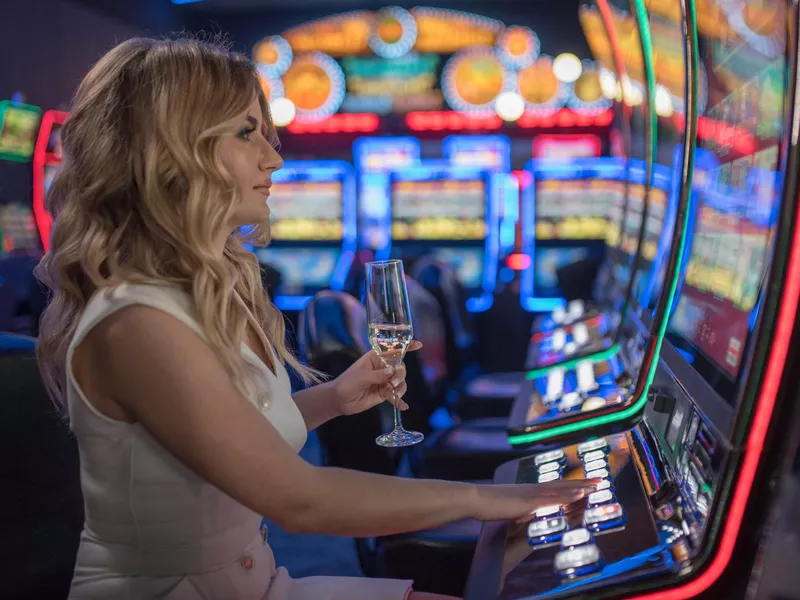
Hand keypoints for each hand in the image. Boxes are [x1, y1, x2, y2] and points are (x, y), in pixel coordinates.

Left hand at [332, 342, 422, 416]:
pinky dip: (400, 401)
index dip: (406, 346)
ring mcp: (385, 381)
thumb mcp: (360, 377)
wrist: (339, 401)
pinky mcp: (385, 394)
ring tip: (390, 393)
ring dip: (399, 387)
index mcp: (375, 358)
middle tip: (392, 382)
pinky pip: (397, 396)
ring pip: (401, 382)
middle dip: (400, 374)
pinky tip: (403, 406)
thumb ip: (377, 375)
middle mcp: (383, 368)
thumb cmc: (346, 383)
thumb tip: (392, 371)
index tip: (418, 345)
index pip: (393, 349)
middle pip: (401, 367)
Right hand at [471, 479, 599, 523]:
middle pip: (562, 485)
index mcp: (529, 492)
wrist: (475, 499)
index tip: (586, 484)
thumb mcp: (507, 508)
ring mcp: (532, 494)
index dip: (571, 485)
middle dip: (582, 483)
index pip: (554, 487)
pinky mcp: (530, 501)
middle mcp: (533, 490)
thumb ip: (519, 511)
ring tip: (597, 485)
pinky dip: (569, 495)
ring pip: (561, 489)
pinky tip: (580, 493)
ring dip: (580, 487)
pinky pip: (554, 497)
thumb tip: (525, 516)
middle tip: (601, 481)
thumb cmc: (487, 505)